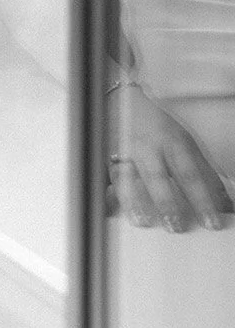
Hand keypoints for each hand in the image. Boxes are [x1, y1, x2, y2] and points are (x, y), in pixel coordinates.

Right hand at [108, 82, 232, 231]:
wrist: (122, 101)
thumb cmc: (157, 126)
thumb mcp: (186, 143)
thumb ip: (204, 172)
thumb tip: (224, 202)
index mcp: (173, 143)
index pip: (190, 175)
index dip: (202, 199)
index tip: (211, 222)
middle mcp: (147, 147)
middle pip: (157, 176)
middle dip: (167, 203)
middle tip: (177, 227)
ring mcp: (124, 151)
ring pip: (126, 177)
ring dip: (134, 200)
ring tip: (143, 221)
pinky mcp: (104, 157)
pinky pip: (105, 176)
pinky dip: (108, 192)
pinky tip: (111, 207)